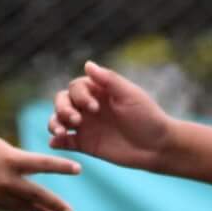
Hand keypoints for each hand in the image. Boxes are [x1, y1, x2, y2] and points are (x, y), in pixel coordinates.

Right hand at [0, 128, 77, 210]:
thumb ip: (15, 161)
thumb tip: (27, 174)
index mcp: (10, 160)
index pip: (43, 164)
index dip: (62, 166)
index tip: (79, 169)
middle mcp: (5, 180)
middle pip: (37, 195)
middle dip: (55, 205)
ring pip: (22, 206)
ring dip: (38, 210)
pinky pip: (7, 207)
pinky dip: (20, 209)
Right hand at [47, 61, 176, 170]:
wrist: (157, 146)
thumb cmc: (147, 117)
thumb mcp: (130, 95)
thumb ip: (108, 80)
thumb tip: (87, 64)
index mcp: (98, 91)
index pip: (76, 87)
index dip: (80, 96)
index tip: (94, 108)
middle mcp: (88, 107)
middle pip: (62, 101)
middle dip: (63, 109)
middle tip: (76, 120)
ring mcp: (85, 126)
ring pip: (58, 120)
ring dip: (54, 123)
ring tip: (60, 132)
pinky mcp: (85, 145)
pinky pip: (64, 141)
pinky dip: (56, 141)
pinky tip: (55, 143)